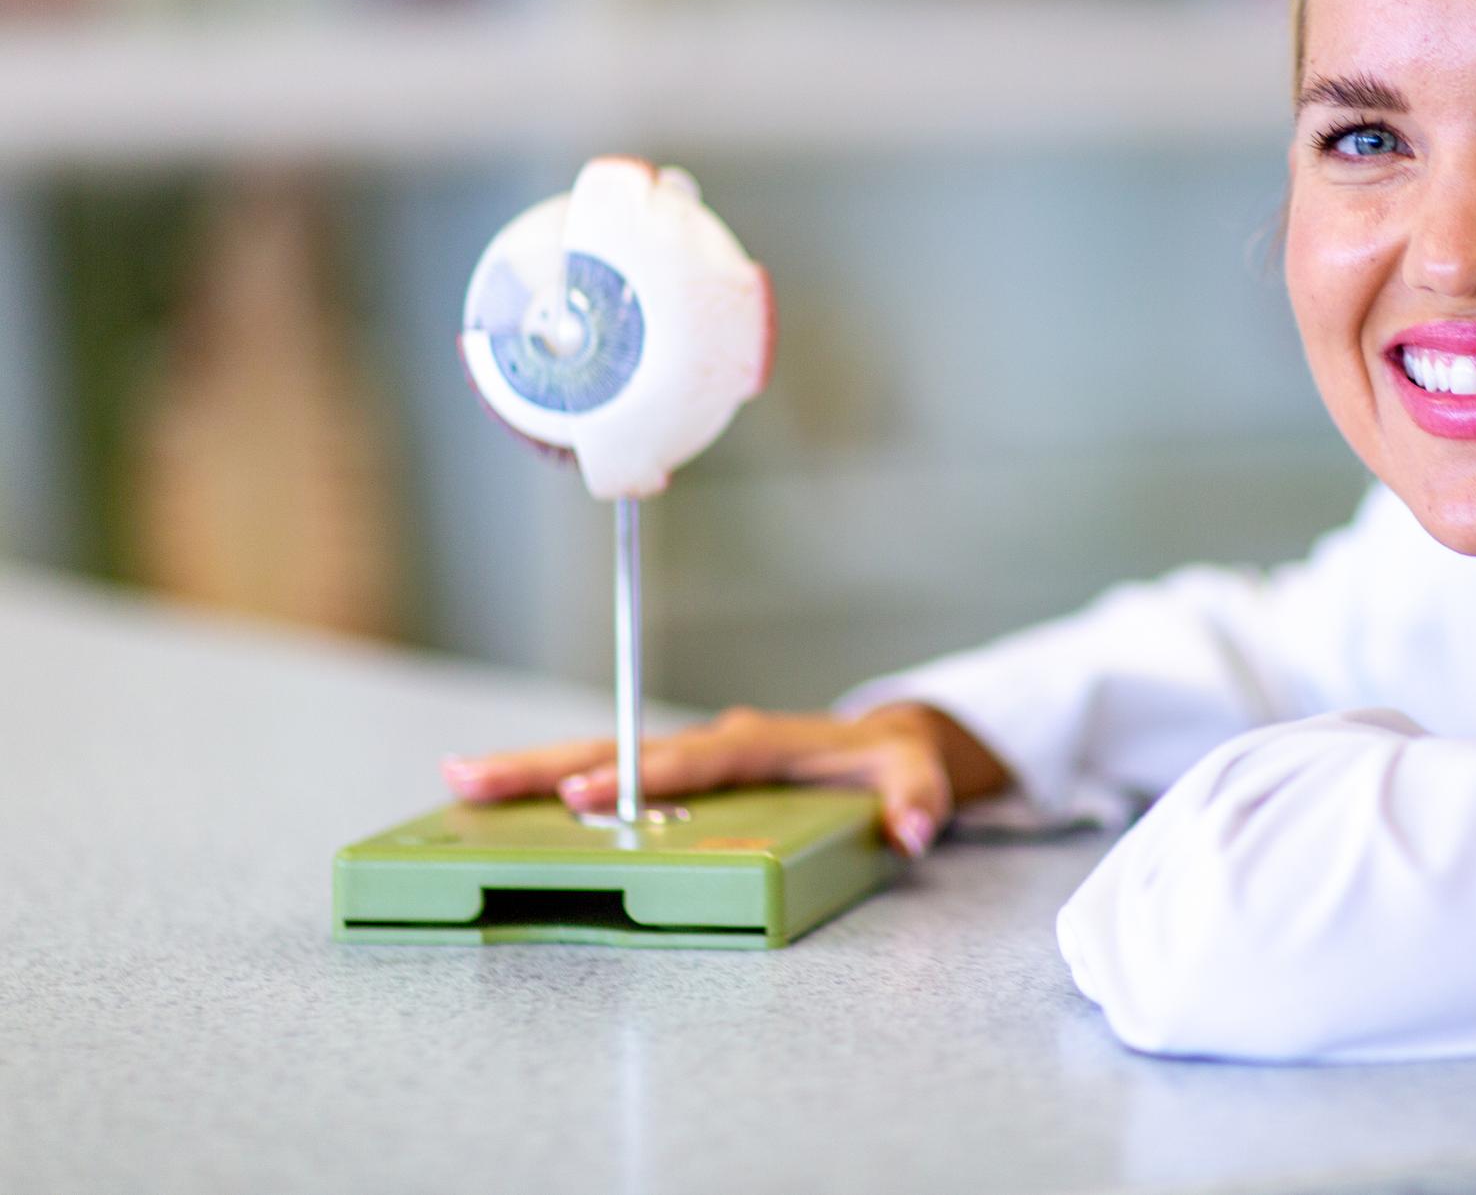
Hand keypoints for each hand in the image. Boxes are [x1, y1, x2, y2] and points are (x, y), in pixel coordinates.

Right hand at [439, 701, 1009, 858]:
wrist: (881, 744)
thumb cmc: (886, 762)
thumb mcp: (916, 777)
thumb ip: (920, 800)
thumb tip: (914, 828)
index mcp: (759, 743)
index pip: (693, 759)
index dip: (642, 774)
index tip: (588, 792)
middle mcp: (714, 743)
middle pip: (622, 746)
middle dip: (548, 764)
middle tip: (473, 777)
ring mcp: (690, 758)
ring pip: (602, 755)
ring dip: (534, 772)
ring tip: (459, 783)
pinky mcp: (675, 777)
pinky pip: (610, 775)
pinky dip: (554, 786)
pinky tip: (498, 805)